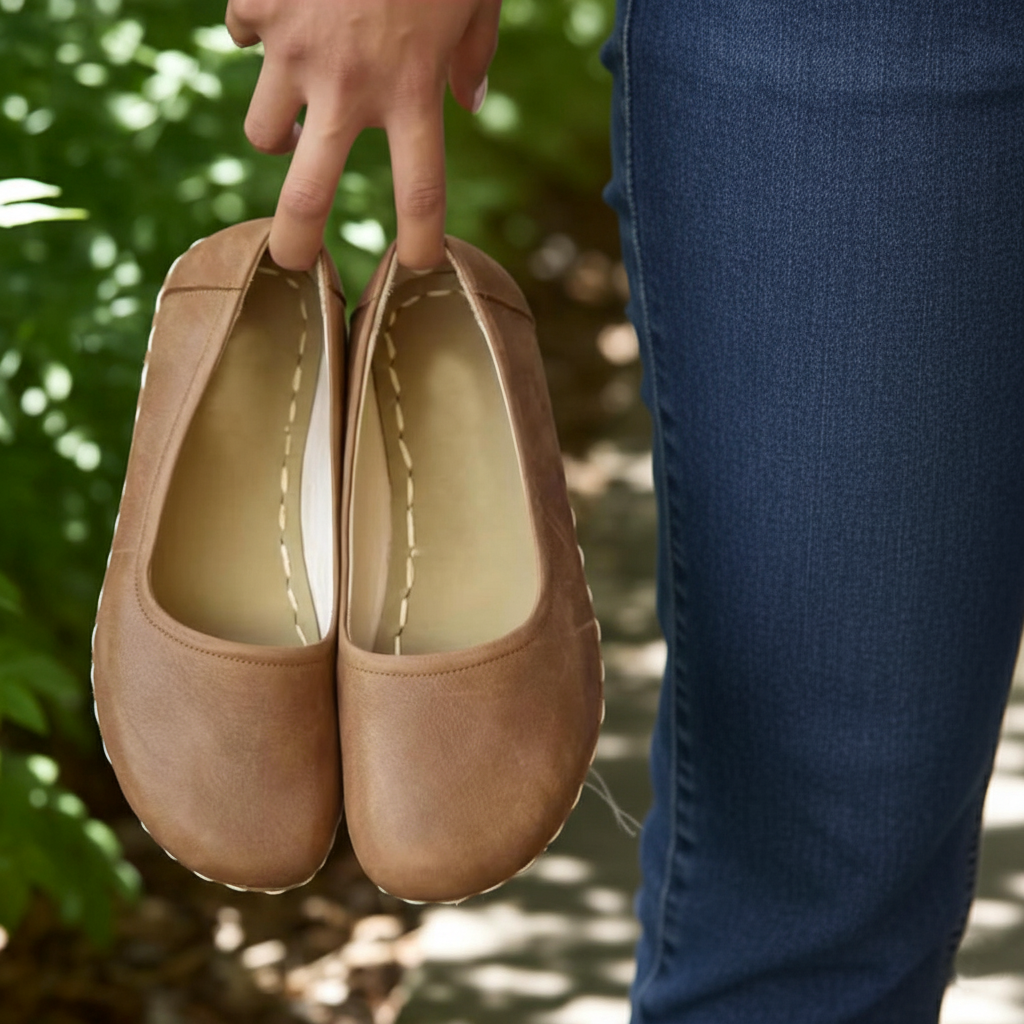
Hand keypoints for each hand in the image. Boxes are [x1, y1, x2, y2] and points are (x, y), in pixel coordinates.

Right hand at [225, 0, 499, 270]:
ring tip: (298, 112)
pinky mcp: (259, 4)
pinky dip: (261, 34)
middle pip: (307, 195)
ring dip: (279, 132)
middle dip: (296, 242)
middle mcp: (349, 85)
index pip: (420, 194)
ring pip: (262, 130)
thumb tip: (469, 106)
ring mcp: (294, 47)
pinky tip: (285, 15)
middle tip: (293, 262)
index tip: (416, 265)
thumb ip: (473, 58)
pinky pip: (243, 38)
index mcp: (413, 91)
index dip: (418, 242)